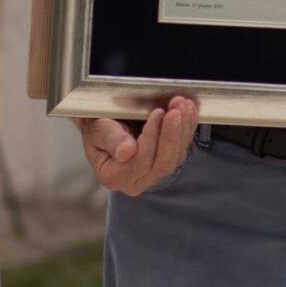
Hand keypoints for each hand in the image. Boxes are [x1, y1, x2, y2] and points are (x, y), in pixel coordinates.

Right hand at [73, 97, 198, 196]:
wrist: (104, 123)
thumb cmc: (97, 125)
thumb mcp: (97, 128)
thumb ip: (111, 139)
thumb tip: (126, 152)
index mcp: (112, 176)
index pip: (138, 162)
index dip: (151, 137)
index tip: (157, 112)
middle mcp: (135, 181)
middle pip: (161, 164)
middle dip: (172, 134)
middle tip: (176, 110)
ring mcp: (153, 175)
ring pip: (175, 157)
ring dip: (182, 129)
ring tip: (183, 105)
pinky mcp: (166, 163)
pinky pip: (182, 149)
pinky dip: (187, 128)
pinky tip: (189, 111)